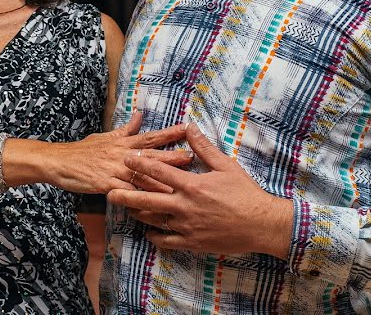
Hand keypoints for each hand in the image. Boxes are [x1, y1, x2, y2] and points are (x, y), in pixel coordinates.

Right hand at [45, 111, 191, 194]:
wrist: (59, 162)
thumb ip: (125, 129)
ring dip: (160, 180)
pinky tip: (149, 204)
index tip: (187, 128)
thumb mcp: (105, 136)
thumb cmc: (82, 150)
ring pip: (141, 175)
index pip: (150, 136)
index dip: (169, 133)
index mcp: (123, 143)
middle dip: (172, 156)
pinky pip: (125, 192)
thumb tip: (140, 115)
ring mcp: (113, 169)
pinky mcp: (105, 184)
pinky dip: (137, 197)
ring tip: (179, 185)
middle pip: (151, 155)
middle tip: (192, 157)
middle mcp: (121, 155)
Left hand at [107, 122, 292, 257]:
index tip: (126, 159)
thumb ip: (204, 147)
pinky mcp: (192, 242)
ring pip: (154, 220)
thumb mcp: (226, 165)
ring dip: (138, 214)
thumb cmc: (245, 193)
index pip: (160, 172)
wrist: (262, 224)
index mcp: (192, 185)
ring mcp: (187, 226)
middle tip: (108, 192)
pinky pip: (167, 241)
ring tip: (125, 209)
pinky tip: (149, 232)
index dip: (140, 164)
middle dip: (126, 195)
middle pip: (148, 199)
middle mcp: (185, 206)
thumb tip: (189, 127)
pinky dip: (156, 237)